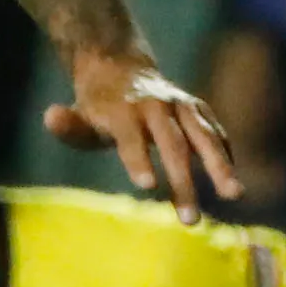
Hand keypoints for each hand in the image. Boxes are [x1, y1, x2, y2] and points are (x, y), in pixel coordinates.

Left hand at [53, 52, 238, 215]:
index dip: (138, 159)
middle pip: (173, 144)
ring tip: (235, 194)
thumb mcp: (79, 115)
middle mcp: (158, 105)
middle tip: (191, 220)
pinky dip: (225, 154)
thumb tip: (50, 117)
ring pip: (204, 135)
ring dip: (220, 165)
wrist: (122, 66)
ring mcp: (182, 105)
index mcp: (124, 109)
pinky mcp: (199, 110)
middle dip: (184, 181)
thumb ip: (68, 125)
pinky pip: (215, 132)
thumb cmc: (98, 106)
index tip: (147, 187)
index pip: (131, 136)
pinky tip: (232, 182)